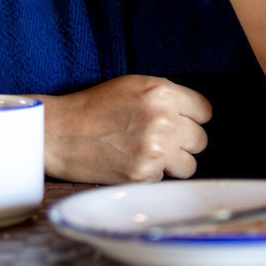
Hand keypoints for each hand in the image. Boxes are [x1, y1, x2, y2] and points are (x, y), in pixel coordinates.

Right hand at [39, 75, 211, 183]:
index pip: (204, 111)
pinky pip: (164, 179)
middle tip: (161, 139)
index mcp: (162, 93)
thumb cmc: (95, 106)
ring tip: (148, 153)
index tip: (180, 122)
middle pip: (200, 139)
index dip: (191, 117)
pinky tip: (131, 163)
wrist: (60, 133)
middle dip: (183, 141)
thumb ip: (167, 96)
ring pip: (189, 165)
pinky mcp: (143, 175)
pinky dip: (151, 175)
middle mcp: (163, 120)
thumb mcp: (133, 85)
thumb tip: (195, 114)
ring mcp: (154, 150)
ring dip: (173, 162)